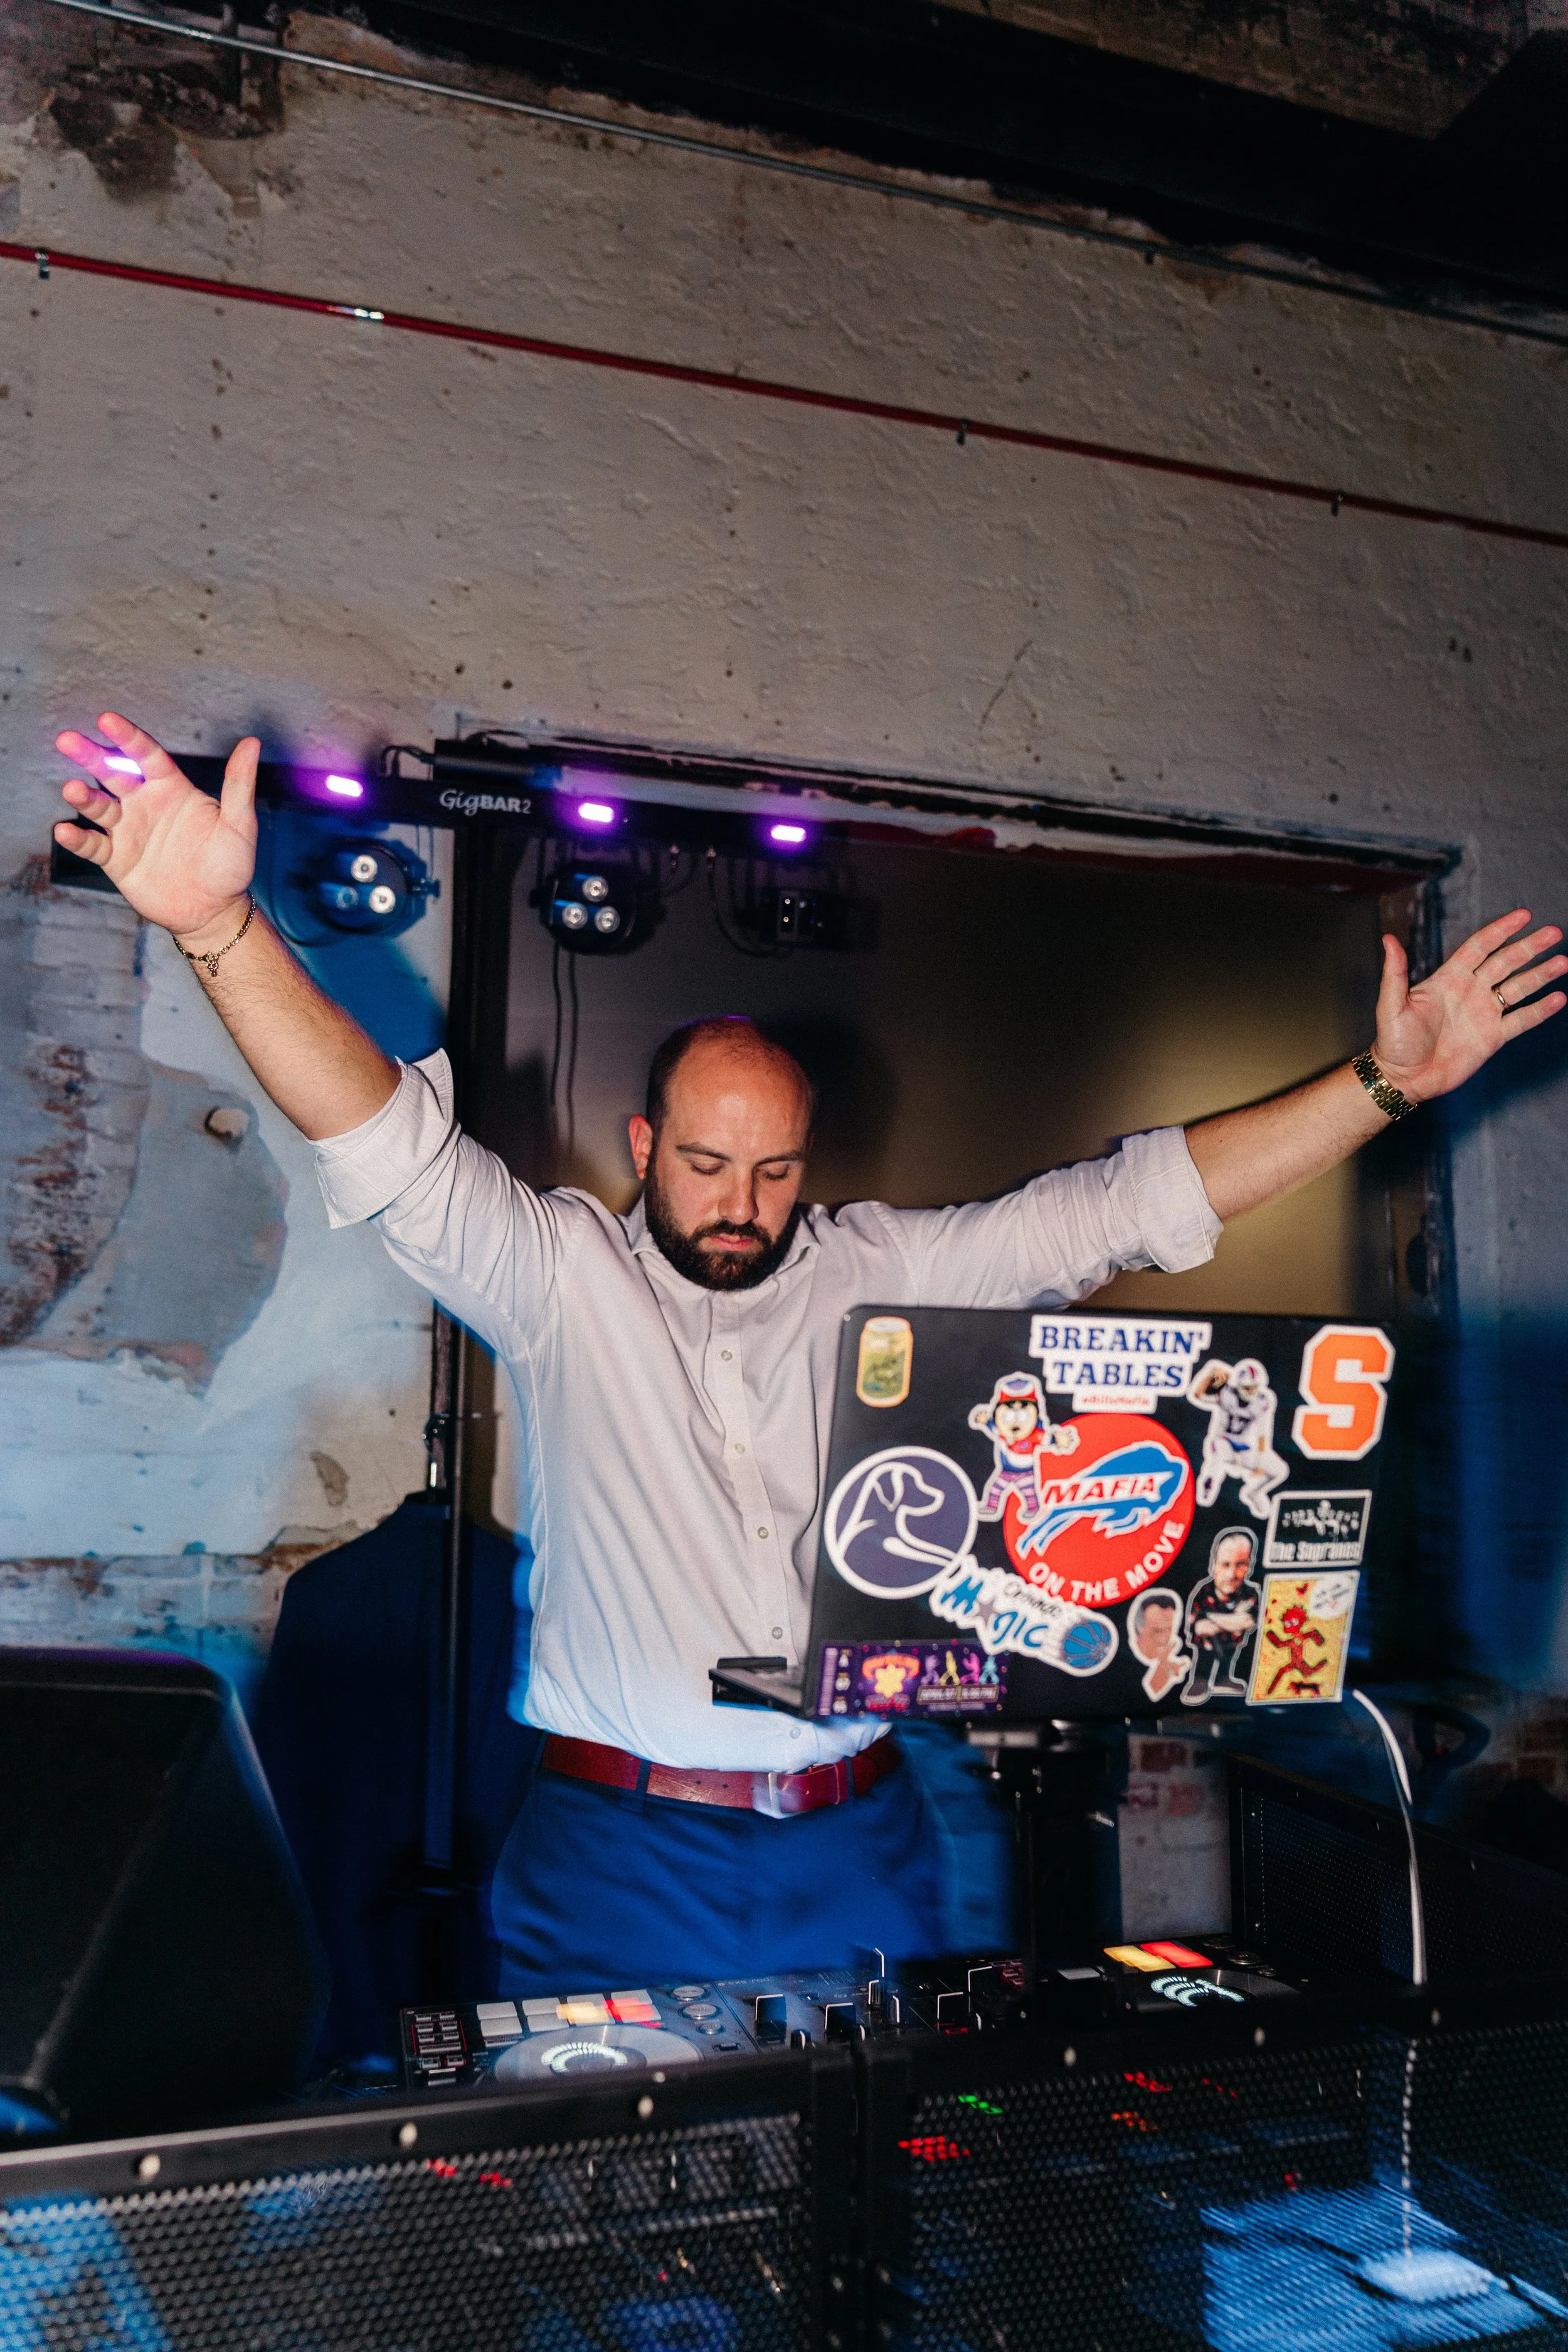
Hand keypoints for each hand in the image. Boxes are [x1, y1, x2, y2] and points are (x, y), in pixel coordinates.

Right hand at [54, 713, 258, 943]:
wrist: (214, 912)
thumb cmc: (230, 865)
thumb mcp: (240, 825)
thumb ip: (239, 784)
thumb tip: (252, 742)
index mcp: (171, 788)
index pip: (146, 755)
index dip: (127, 737)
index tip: (107, 719)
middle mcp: (144, 804)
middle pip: (113, 774)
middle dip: (90, 755)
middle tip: (67, 739)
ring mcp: (128, 831)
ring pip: (99, 807)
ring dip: (83, 797)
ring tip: (72, 789)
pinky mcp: (116, 859)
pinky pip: (92, 846)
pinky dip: (77, 839)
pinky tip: (65, 830)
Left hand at [1373, 910, 1567, 1101]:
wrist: (1405, 1079)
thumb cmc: (1393, 1043)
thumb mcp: (1390, 1006)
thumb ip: (1395, 973)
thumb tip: (1388, 940)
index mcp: (1448, 979)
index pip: (1480, 947)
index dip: (1501, 930)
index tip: (1523, 916)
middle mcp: (1470, 991)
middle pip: (1505, 962)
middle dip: (1529, 947)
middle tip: (1553, 933)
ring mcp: (1483, 1013)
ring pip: (1518, 988)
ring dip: (1541, 974)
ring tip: (1563, 962)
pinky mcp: (1493, 1037)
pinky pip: (1521, 1020)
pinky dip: (1540, 1010)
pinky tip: (1558, 998)